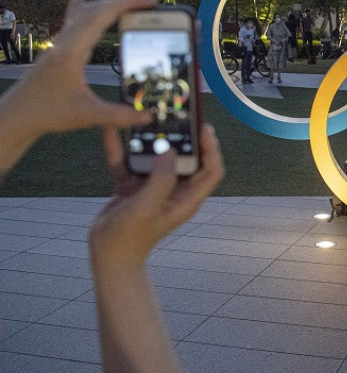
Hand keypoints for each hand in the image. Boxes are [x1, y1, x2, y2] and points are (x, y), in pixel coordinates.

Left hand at [17, 0, 155, 135]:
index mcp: (72, 51)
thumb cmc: (48, 112)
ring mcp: (59, 43)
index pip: (101, 16)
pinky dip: (78, 3)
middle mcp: (64, 42)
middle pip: (94, 10)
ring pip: (84, 13)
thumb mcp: (88, 115)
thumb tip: (149, 117)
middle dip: (122, 1)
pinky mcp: (58, 48)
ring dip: (107, 3)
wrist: (17, 114)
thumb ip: (119, 115)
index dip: (126, 4)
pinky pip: (71, 19)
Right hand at [89, 125, 224, 272]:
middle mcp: (175, 190)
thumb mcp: (147, 207)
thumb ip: (161, 179)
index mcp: (187, 198)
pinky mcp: (134, 187)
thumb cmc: (130, 237)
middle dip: (181, 138)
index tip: (204, 128)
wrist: (107, 256)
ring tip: (145, 118)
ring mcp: (154, 188)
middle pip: (185, 159)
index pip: (211, 170)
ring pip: (156, 157)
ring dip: (150, 140)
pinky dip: (122, 149)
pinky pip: (130, 163)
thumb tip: (169, 150)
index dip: (212, 149)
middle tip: (175, 116)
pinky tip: (111, 132)